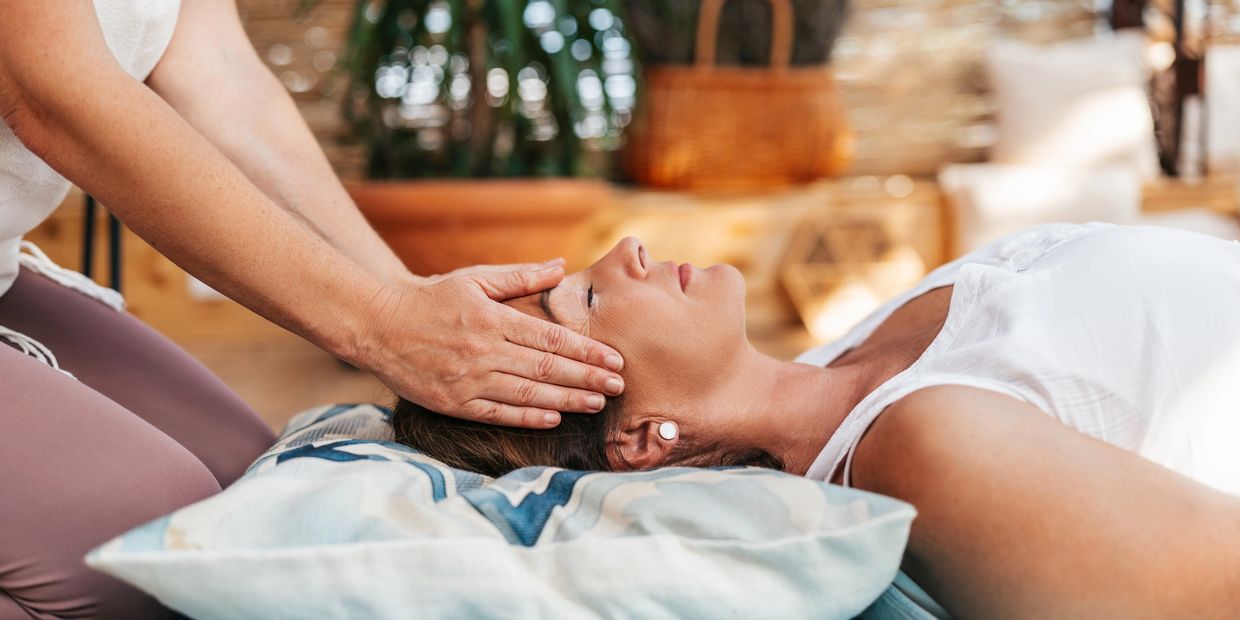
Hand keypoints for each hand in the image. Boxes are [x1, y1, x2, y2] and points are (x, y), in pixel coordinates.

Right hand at [353, 263, 625, 428]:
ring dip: (567, 401)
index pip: (551, 338)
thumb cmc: (432, 298)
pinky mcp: (453, 403)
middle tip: (620, 387)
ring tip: (598, 404)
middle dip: (588, 379)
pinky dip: (528, 418)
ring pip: (528, 395)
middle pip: (547, 369)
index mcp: (493, 318)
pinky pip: (497, 414)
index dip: (586, 351)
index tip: (614, 359)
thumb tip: (559, 265)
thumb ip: (520, 276)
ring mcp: (468, 380)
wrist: (378, 325)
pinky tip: (554, 419)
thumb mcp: (475, 278)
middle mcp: (484, 351)